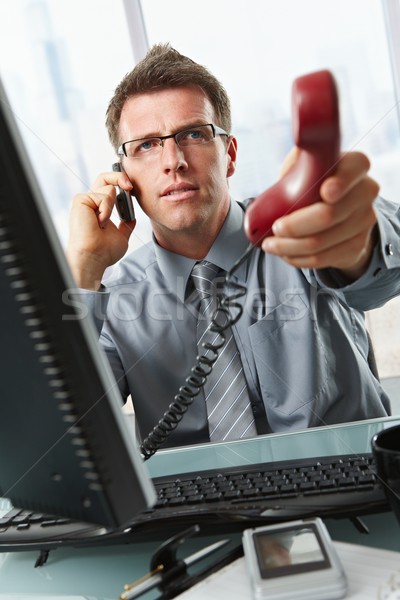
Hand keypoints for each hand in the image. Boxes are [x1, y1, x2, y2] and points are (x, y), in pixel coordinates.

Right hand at [66, 171, 134, 288]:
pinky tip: (99, 222)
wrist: (94, 257)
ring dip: (112, 205)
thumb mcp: (121, 236)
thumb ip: (126, 225)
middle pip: (105, 178)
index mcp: (99, 210)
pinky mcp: (81, 200)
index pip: (109, 188)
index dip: (121, 183)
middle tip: (130, 186)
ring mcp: (85, 200)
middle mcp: (91, 203)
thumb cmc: (104, 252)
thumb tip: (132, 218)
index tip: (132, 189)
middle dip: (120, 176)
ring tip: (104, 223)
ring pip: (108, 187)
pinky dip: (106, 209)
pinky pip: (103, 195)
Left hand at [261, 150, 378, 280]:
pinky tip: (285, 254)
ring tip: (270, 244)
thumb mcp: (304, 167)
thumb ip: (297, 163)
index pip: (355, 168)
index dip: (341, 182)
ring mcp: (364, 221)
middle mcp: (365, 191)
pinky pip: (322, 258)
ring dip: (290, 246)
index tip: (324, 192)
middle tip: (275, 228)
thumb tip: (280, 167)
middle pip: (330, 214)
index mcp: (354, 166)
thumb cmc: (312, 185)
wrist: (335, 215)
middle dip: (296, 225)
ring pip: (321, 241)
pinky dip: (298, 258)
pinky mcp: (356, 245)